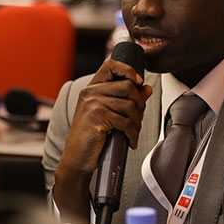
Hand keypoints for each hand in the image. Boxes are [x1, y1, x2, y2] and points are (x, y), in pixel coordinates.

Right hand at [52, 59, 152, 223]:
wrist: (76, 159)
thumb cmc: (91, 137)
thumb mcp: (107, 114)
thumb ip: (125, 99)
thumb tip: (146, 88)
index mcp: (91, 89)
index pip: (111, 65)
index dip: (129, 69)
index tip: (139, 82)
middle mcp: (90, 93)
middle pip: (128, 86)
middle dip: (140, 104)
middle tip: (138, 119)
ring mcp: (93, 105)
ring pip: (130, 105)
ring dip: (137, 122)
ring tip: (133, 132)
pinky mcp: (97, 118)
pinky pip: (125, 122)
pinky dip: (133, 134)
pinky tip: (130, 141)